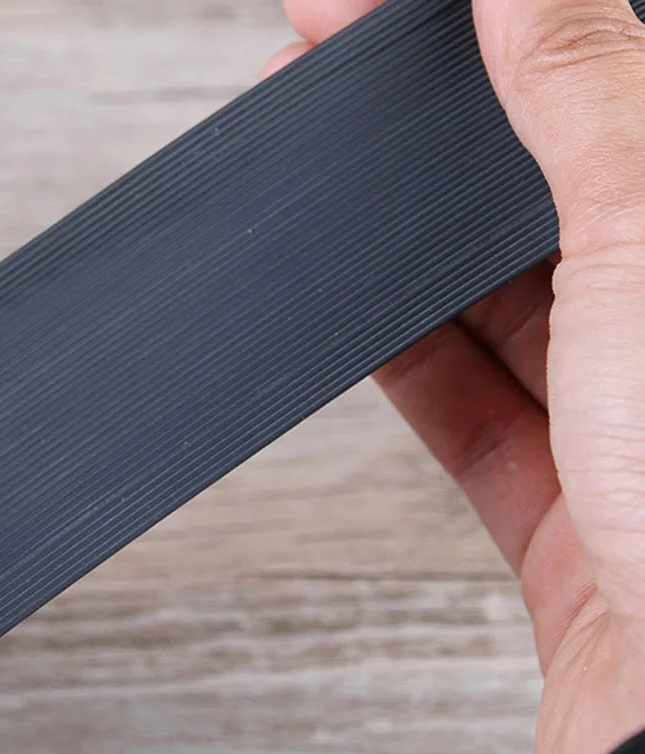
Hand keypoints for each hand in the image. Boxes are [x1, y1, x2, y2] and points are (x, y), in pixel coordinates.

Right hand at [269, 1, 644, 753]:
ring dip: (416, 256)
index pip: (611, 97)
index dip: (499, 35)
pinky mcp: (576, 504)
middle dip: (440, 142)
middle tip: (346, 85)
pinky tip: (362, 315)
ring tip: (339, 199)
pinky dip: (410, 360)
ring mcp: (640, 424)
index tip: (389, 12)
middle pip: (555, 196)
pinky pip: (476, 408)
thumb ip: (588, 96)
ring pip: (508, 306)